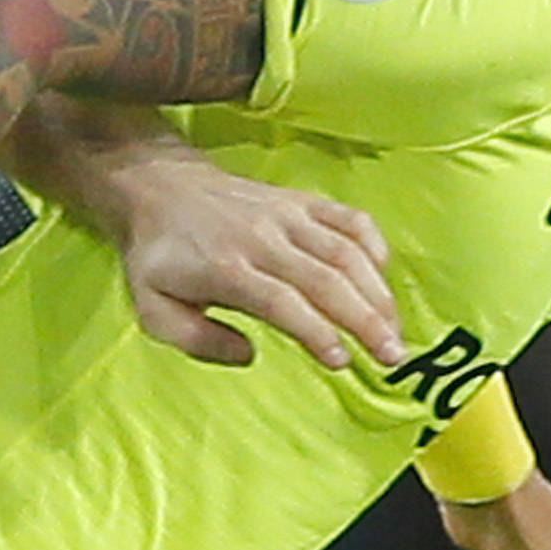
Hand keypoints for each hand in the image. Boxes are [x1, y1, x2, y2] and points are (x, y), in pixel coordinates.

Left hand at [111, 158, 398, 372]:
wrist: (160, 187)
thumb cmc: (159, 257)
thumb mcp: (154, 310)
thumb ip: (196, 342)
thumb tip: (248, 355)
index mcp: (227, 268)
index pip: (283, 302)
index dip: (317, 332)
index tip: (342, 362)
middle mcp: (263, 238)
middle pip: (327, 280)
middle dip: (367, 320)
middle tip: (393, 357)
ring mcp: (286, 214)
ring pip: (346, 251)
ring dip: (378, 293)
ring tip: (396, 331)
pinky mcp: (301, 201)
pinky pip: (349, 218)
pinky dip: (373, 244)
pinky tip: (383, 277)